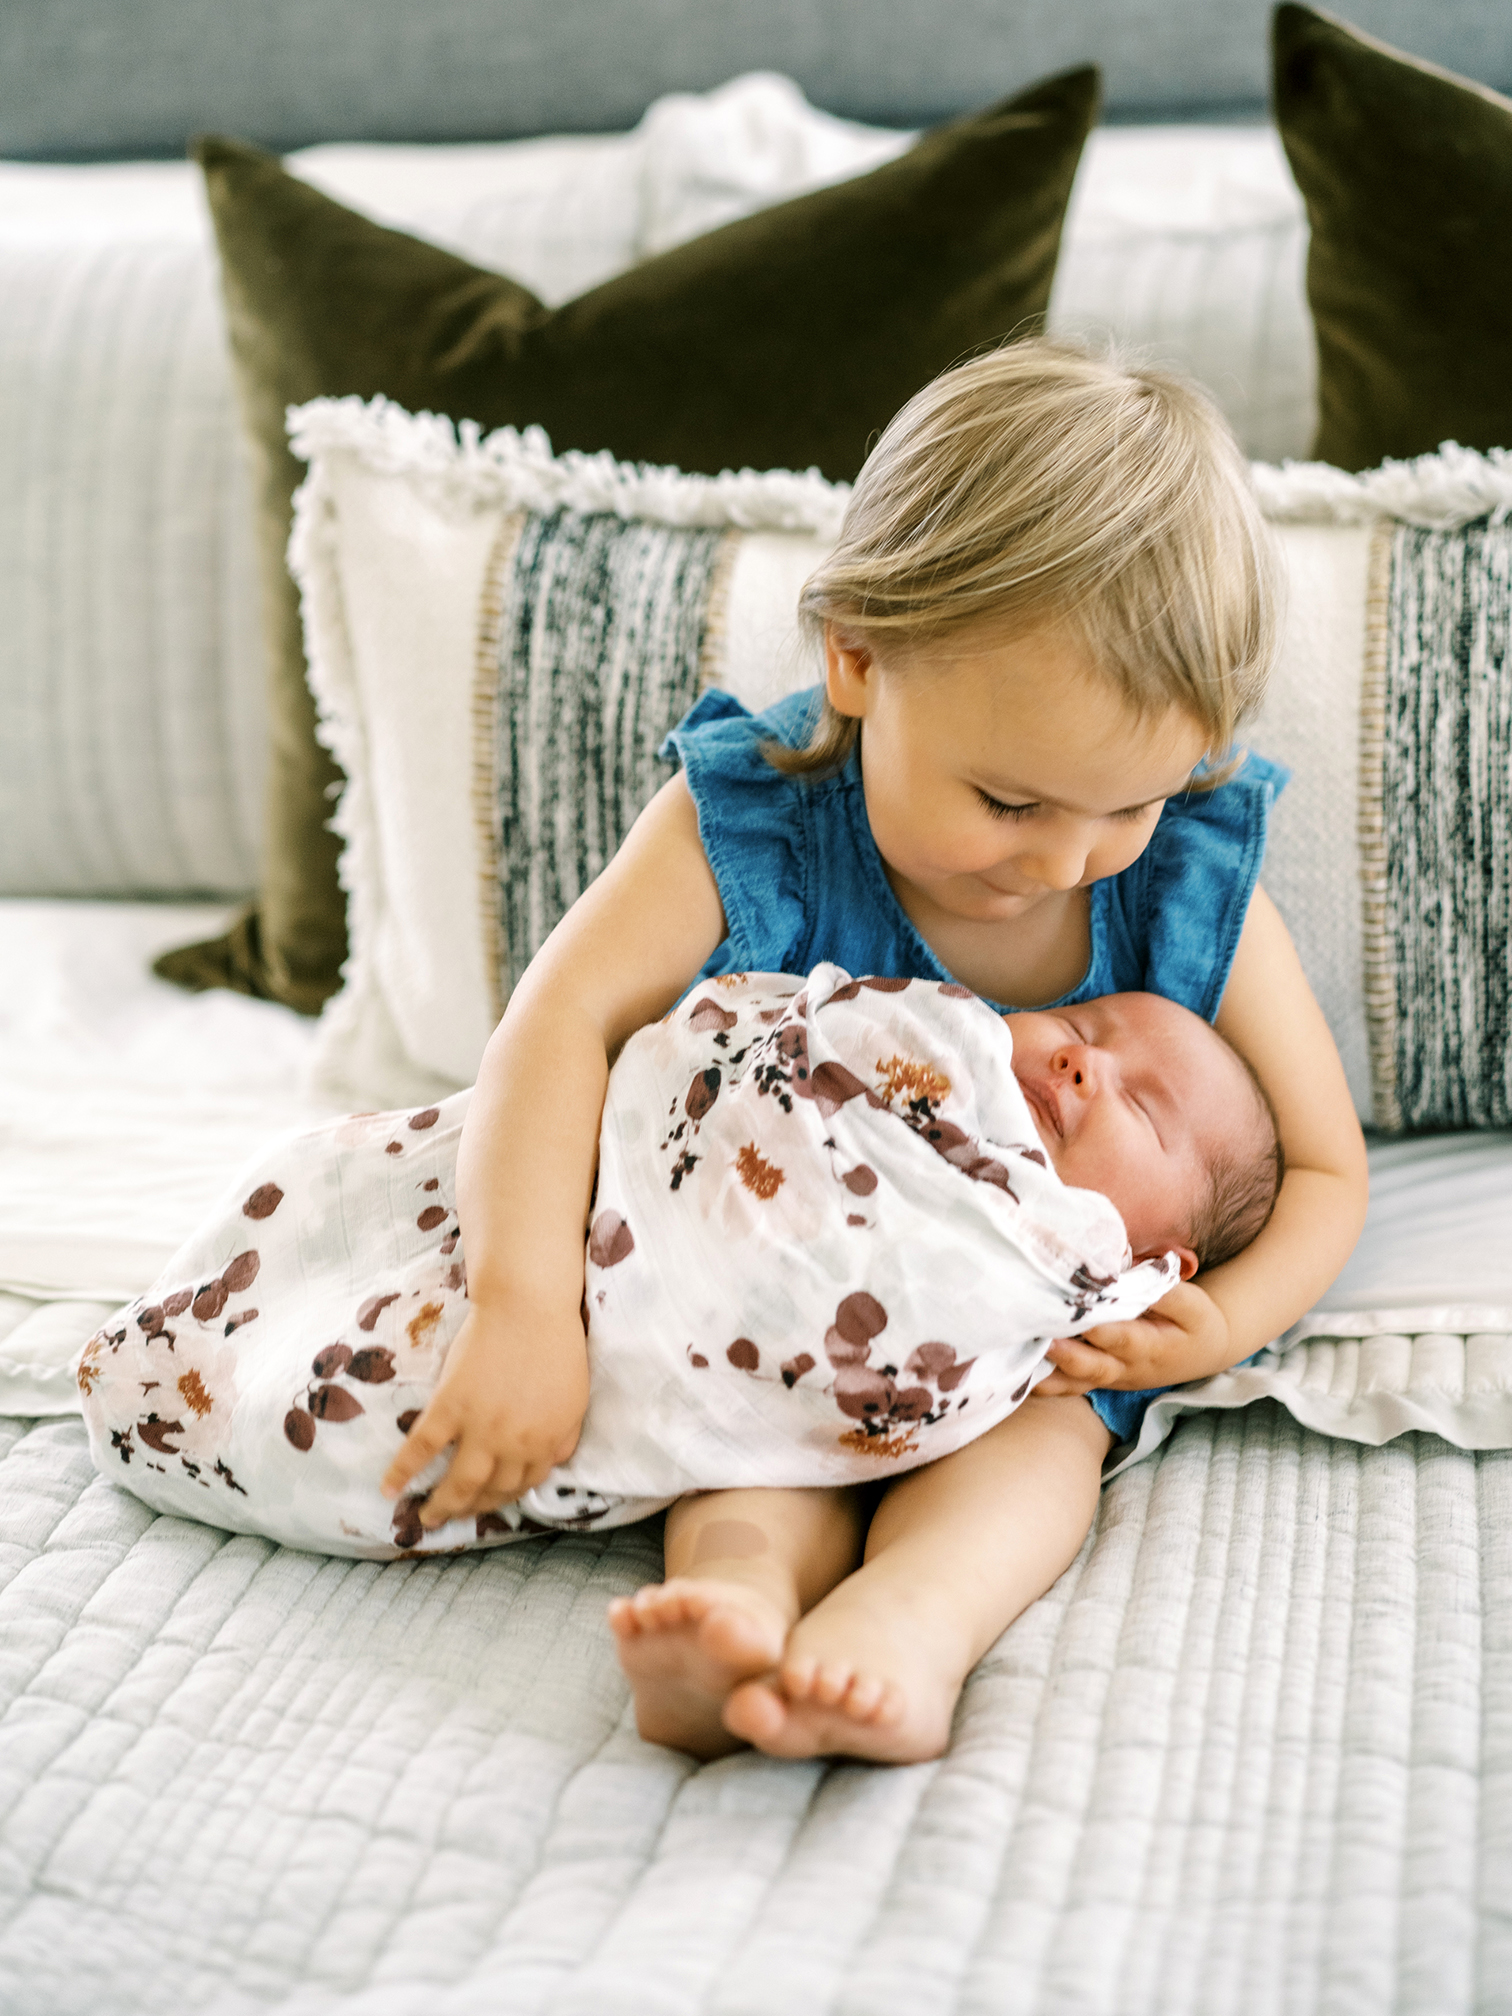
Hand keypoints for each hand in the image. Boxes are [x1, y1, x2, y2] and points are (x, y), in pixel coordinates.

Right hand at [380, 1298, 589, 1527]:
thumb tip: (554, 1463)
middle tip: (457, 1518)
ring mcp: (479, 1427)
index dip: (507, 1495)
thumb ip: (565, 1436)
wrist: (527, 1306)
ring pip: (459, 1482)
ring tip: (426, 1520)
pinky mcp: (449, 1407)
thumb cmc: (556, 1346)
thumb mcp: (575, 1399)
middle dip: (474, 1509)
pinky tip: (390, 1490)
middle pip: (492, 1491)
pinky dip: (403, 1471)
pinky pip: (422, 1448)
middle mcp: (512, 1445)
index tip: (491, 1498)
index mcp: (546, 1442)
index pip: (524, 1485)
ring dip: (443, 1507)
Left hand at [1036, 1279, 1232, 1395]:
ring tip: (1018, 1360)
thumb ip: (1163, 1291)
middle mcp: (1126, 1368)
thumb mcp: (1192, 1304)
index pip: (1122, 1337)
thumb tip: (1130, 1273)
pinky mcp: (1097, 1379)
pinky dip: (1042, 1383)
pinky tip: (1014, 1374)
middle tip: (1041, 1340)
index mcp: (1152, 1346)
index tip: (1077, 1313)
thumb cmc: (1194, 1320)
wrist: (1203, 1351)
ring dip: (1047, 1374)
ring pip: (1075, 1382)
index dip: (1100, 1329)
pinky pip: (1067, 1386)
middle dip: (1066, 1354)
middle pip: (1093, 1366)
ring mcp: (1109, 1377)